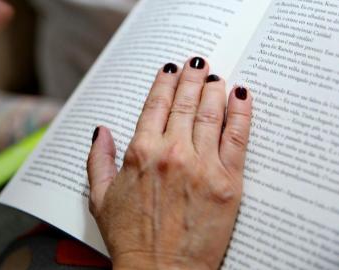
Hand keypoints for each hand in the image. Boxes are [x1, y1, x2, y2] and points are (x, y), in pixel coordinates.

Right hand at [87, 57, 251, 268]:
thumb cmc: (130, 237)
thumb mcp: (99, 198)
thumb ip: (97, 159)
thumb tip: (101, 130)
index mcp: (140, 152)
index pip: (155, 104)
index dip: (164, 82)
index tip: (171, 69)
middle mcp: (171, 153)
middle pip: (185, 102)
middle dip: (192, 77)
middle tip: (199, 62)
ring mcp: (202, 166)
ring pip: (211, 113)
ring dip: (214, 89)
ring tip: (216, 77)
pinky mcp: (227, 183)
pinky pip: (238, 138)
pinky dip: (240, 113)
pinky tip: (241, 96)